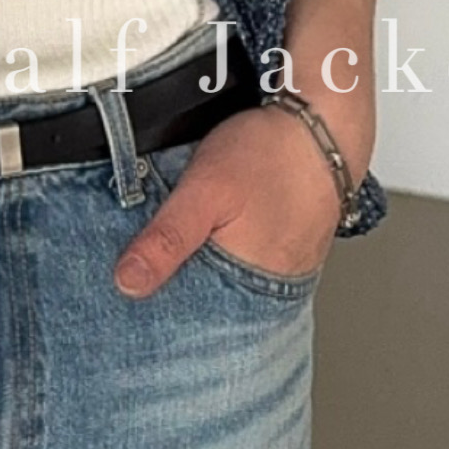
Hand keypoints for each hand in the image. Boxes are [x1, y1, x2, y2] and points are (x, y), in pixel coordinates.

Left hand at [114, 103, 345, 297]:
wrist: (322, 126)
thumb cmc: (268, 153)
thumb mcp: (203, 190)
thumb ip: (167, 238)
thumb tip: (128, 282)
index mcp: (247, 288)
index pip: (190, 323)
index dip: (155, 309)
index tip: (125, 295)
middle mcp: (271, 292)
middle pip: (210, 312)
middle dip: (176, 293)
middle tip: (145, 268)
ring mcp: (285, 277)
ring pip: (229, 292)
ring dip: (200, 279)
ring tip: (177, 256)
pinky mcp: (290, 258)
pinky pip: (249, 273)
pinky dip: (225, 264)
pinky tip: (210, 246)